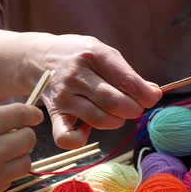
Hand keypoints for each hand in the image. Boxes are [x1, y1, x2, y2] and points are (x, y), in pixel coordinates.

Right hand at [0, 103, 42, 191]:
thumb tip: (0, 122)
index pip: (22, 114)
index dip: (30, 113)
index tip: (33, 115)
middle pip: (29, 138)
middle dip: (23, 135)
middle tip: (13, 136)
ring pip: (26, 162)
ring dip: (18, 156)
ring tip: (4, 155)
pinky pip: (10, 180)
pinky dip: (6, 174)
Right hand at [25, 34, 161, 148]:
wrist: (36, 58)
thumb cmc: (78, 57)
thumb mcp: (102, 53)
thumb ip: (126, 73)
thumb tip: (154, 93)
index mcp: (93, 55)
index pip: (127, 80)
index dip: (146, 95)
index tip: (151, 99)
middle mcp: (76, 75)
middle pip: (115, 103)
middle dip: (133, 110)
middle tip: (133, 108)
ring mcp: (63, 96)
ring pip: (99, 120)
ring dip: (115, 122)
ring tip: (115, 114)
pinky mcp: (53, 114)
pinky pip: (67, 138)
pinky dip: (81, 138)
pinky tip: (86, 129)